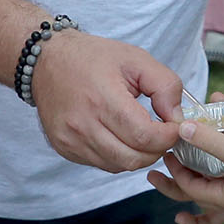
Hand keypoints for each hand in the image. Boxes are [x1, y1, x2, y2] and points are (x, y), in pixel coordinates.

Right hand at [29, 31, 184, 173]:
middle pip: (133, 158)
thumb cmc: (92, 57)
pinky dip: (118, 156)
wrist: (46, 60)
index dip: (167, 136)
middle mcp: (83, 125)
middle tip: (162, 134)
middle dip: (157, 150)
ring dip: (138, 155)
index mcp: (103, 99)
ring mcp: (71, 140)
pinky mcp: (65, 148)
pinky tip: (120, 135)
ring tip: (143, 134)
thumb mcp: (136, 59)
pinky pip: (102, 164)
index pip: (144, 136)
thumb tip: (177, 117)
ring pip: (119, 166)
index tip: (174, 126)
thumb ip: (165, 85)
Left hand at [147, 121, 223, 223]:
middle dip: (171, 188)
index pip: (188, 186)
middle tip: (151, 176)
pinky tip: (218, 180)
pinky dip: (216, 194)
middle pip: (192, 198)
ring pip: (208, 201)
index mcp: (223, 198)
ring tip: (175, 188)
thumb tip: (182, 128)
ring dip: (190, 192)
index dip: (174, 169)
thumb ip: (212, 140)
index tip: (166, 149)